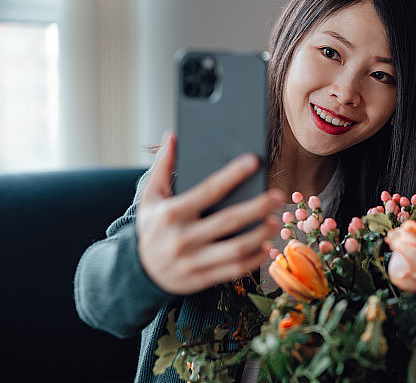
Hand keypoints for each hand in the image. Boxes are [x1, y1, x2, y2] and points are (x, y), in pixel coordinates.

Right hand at [135, 132, 282, 294]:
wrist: (138, 271)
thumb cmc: (151, 226)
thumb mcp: (150, 196)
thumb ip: (162, 165)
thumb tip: (172, 136)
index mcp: (172, 213)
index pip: (208, 190)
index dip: (233, 174)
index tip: (254, 161)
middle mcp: (182, 238)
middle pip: (228, 221)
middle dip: (257, 208)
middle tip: (277, 196)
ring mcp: (193, 261)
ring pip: (235, 249)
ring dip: (259, 235)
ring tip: (275, 221)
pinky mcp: (201, 279)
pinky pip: (233, 270)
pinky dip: (253, 259)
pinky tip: (265, 246)